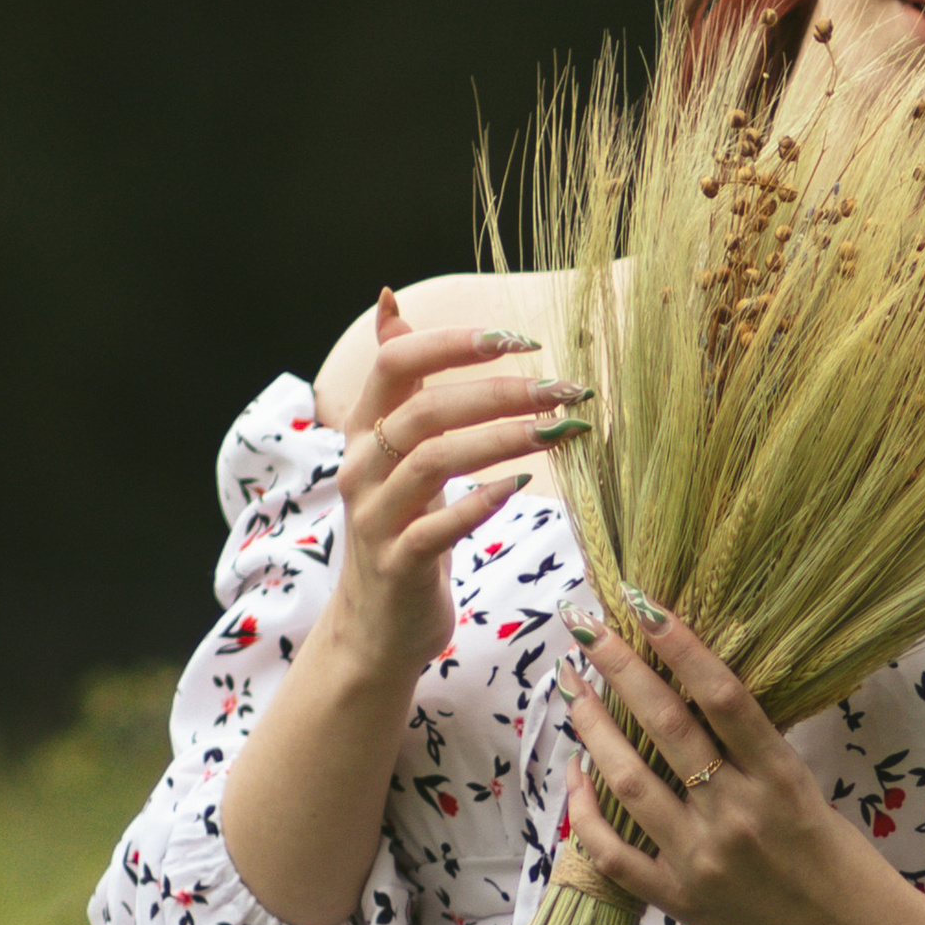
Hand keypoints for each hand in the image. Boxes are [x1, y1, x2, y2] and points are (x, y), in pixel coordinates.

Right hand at [332, 291, 590, 682]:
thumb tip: (389, 299)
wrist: (376, 625)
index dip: (455, 344)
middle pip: (426, 410)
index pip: (397, 362)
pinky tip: (522, 485)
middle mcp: (362, 467)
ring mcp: (375, 517)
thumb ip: (400, 383)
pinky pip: (438, 527)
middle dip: (501, 392)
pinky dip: (481, 501)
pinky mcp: (397, 564)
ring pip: (434, 461)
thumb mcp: (394, 450)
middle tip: (563, 389)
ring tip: (556, 432)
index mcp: (364, 430)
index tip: (519, 339)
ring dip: (502, 440)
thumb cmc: (401, 527)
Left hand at [560, 605, 924, 924]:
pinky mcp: (683, 901)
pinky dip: (585, 815)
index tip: (645, 605)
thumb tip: (700, 710)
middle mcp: (738, 813)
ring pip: (628, 782)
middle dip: (619, 670)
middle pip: (666, 726)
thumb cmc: (845, 868)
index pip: (723, 695)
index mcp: (781, 779)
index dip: (681, 645)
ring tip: (571, 692)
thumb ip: (757, 760)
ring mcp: (704, 859)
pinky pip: (616, 854)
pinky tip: (574, 778)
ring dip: (592, 731)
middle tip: (585, 628)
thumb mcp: (811, 797)